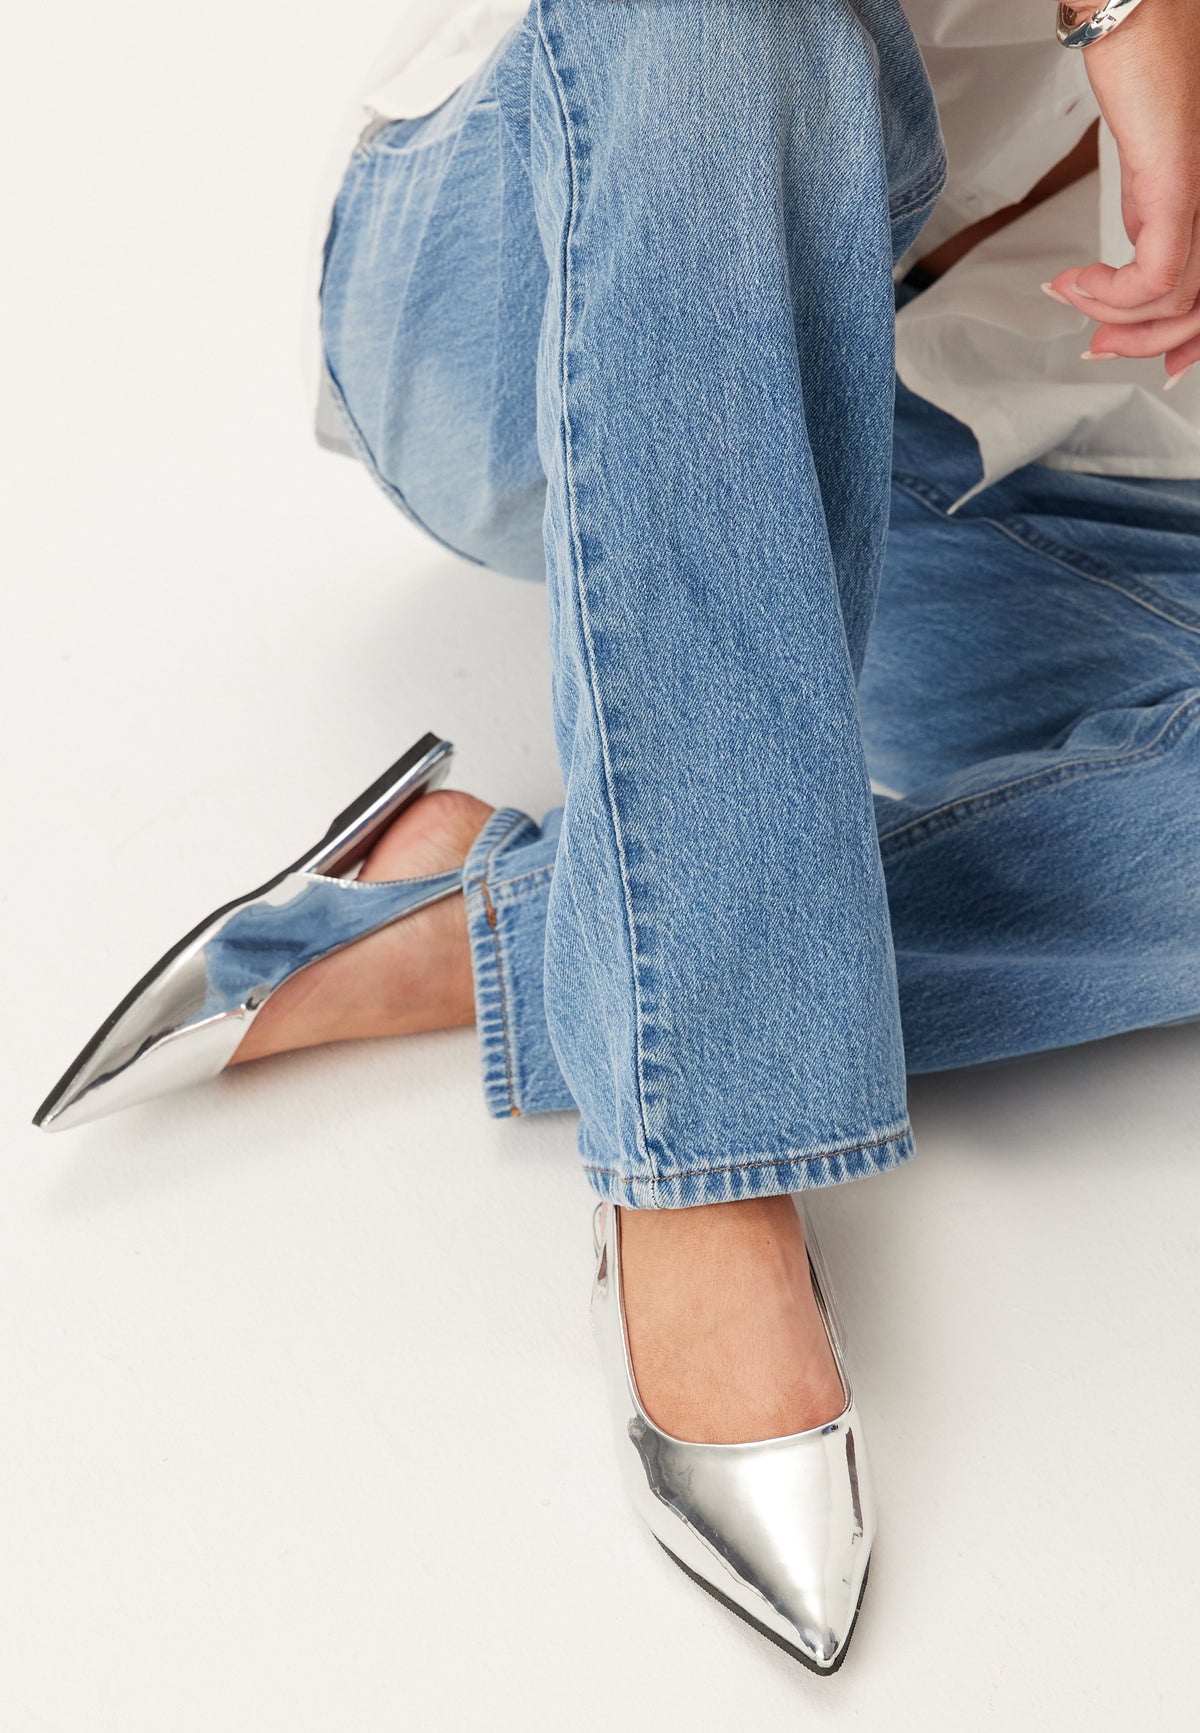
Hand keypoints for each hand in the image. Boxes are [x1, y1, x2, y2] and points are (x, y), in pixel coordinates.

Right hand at [1045, 0, 1199, 384]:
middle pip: (1199, 310)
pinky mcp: (1180, 184)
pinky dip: (1109, 293)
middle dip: (1143, 344)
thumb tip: (1132, 259)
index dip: (1190, 343)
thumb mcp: (1149, 161)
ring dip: (1112, 315)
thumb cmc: (1146, 61)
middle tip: (1097, 344)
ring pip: (1177, 302)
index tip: (1162, 368)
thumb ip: (1151, 211)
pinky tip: (1076, 281)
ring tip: (1073, 296)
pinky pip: (1157, 277)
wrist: (1134, 8)